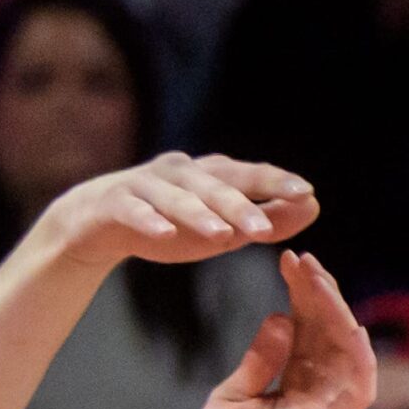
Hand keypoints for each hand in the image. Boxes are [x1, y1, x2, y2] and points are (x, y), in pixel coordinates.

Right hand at [36, 153, 318, 273]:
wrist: (95, 224)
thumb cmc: (168, 223)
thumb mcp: (220, 227)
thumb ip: (266, 219)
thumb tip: (313, 205)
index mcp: (209, 175)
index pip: (248, 175)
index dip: (276, 182)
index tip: (307, 193)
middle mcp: (179, 172)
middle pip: (213, 184)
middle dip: (239, 204)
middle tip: (262, 229)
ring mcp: (144, 184)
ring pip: (175, 196)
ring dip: (198, 213)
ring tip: (221, 236)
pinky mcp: (112, 202)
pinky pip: (132, 209)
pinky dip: (148, 219)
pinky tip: (164, 233)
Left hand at [188, 250, 375, 408]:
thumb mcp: (231, 399)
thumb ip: (258, 361)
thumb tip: (279, 317)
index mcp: (289, 385)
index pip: (304, 329)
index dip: (298, 294)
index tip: (284, 260)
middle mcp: (314, 392)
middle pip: (326, 331)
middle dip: (315, 292)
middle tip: (297, 257)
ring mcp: (326, 407)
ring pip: (344, 347)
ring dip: (332, 309)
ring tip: (311, 274)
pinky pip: (359, 382)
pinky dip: (357, 352)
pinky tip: (347, 320)